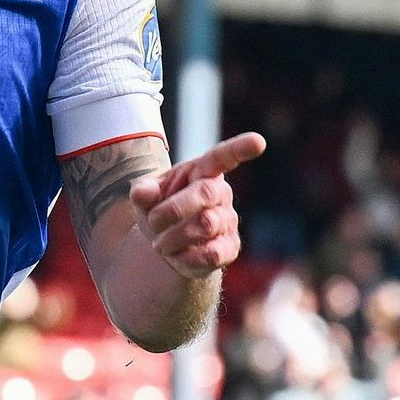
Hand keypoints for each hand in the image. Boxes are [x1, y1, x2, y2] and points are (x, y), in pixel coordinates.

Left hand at [128, 133, 265, 275]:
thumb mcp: (144, 198)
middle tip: (153, 222)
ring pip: (205, 225)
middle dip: (172, 210)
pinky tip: (177, 256)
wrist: (165, 247)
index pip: (223, 156)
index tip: (258, 141)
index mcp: (202, 172)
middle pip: (205, 192)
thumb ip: (142, 192)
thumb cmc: (159, 211)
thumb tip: (143, 193)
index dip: (240, 148)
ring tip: (160, 243)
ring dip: (173, 237)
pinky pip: (212, 254)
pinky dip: (185, 258)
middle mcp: (221, 193)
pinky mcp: (230, 248)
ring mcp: (228, 221)